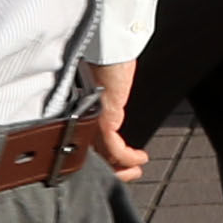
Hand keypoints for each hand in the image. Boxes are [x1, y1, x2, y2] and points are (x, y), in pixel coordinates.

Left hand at [86, 60, 145, 182]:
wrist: (108, 47)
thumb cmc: (105, 56)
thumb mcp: (104, 78)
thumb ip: (103, 89)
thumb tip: (108, 86)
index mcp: (82, 109)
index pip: (87, 139)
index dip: (100, 155)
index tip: (113, 163)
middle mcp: (84, 118)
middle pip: (93, 153)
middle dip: (111, 169)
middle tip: (127, 175)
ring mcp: (92, 121)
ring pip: (103, 155)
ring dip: (121, 167)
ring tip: (135, 171)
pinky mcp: (103, 120)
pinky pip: (114, 148)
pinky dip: (128, 158)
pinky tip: (141, 159)